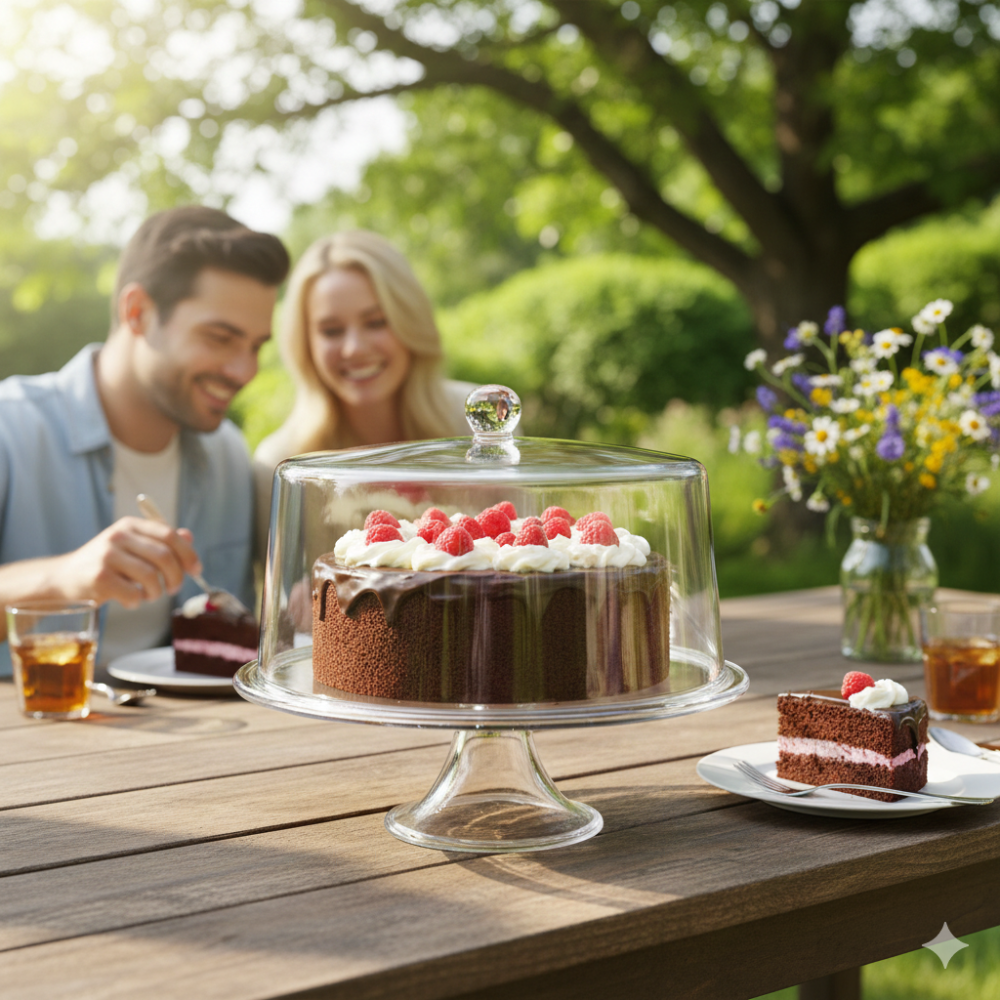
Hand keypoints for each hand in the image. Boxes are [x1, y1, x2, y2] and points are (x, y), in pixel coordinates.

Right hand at [59, 517, 201, 608]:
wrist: (64, 577)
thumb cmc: (105, 564)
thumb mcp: (132, 547)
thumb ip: (160, 542)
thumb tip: (189, 536)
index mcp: (130, 525)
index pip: (169, 535)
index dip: (188, 554)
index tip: (196, 570)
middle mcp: (119, 536)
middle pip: (164, 556)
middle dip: (176, 577)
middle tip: (173, 588)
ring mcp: (107, 555)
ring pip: (151, 576)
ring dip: (156, 592)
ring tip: (149, 595)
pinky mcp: (99, 577)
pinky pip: (133, 593)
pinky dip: (137, 601)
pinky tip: (129, 600)